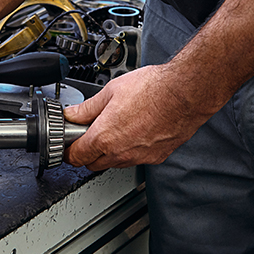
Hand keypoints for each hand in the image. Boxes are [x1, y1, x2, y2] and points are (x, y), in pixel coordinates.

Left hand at [63, 65, 206, 170]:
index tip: (68, 144)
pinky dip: (129, 151)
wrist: (185, 93)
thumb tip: (72, 114)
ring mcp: (140, 157)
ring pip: (114, 163)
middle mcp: (121, 153)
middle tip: (88, 134)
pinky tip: (134, 132)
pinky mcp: (156, 157)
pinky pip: (135, 160)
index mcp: (104, 137)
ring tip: (115, 128)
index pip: (76, 157)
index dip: (68, 151)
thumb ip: (87, 107)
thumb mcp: (110, 91)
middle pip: (93, 164)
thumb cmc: (152, 89)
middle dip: (87, 153)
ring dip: (108, 153)